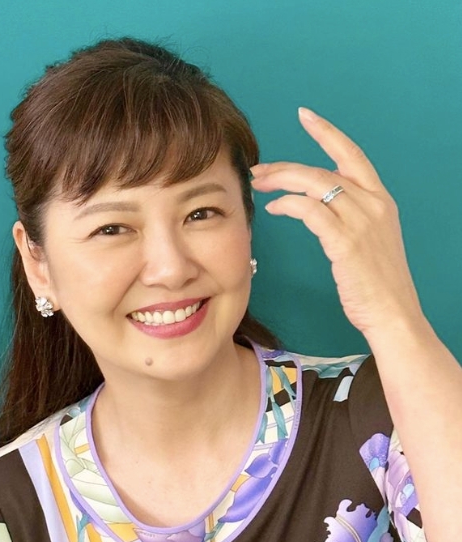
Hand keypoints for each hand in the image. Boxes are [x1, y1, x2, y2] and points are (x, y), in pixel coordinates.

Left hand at [250, 108, 424, 337]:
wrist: (394, 313)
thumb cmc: (377, 283)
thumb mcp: (372, 240)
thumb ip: (350, 217)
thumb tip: (318, 204)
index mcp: (381, 200)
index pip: (352, 155)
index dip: (327, 133)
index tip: (305, 116)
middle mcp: (373, 204)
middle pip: (323, 169)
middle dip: (286, 166)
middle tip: (260, 170)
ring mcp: (361, 221)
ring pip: (313, 184)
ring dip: (281, 181)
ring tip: (259, 185)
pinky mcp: (345, 241)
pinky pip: (309, 210)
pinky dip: (287, 204)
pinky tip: (274, 208)